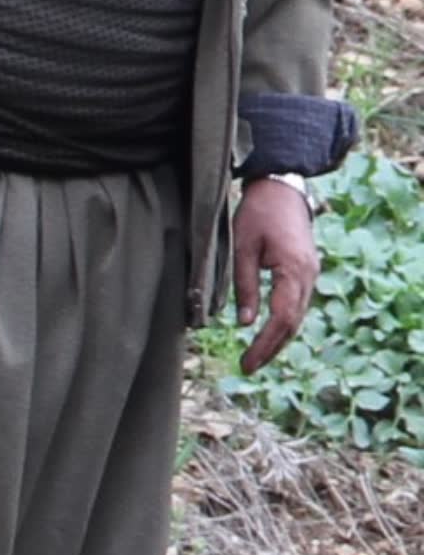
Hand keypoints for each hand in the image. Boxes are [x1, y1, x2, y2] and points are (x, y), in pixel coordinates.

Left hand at [232, 176, 319, 373]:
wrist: (282, 188)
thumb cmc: (258, 213)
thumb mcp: (242, 248)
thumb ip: (244, 286)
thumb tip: (246, 323)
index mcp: (293, 270)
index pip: (281, 318)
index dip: (265, 344)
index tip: (247, 362)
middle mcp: (308, 276)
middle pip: (293, 324)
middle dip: (271, 348)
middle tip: (248, 366)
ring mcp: (311, 274)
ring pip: (297, 316)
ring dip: (278, 339)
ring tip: (256, 357)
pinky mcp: (307, 271)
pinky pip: (297, 304)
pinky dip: (284, 323)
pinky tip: (269, 333)